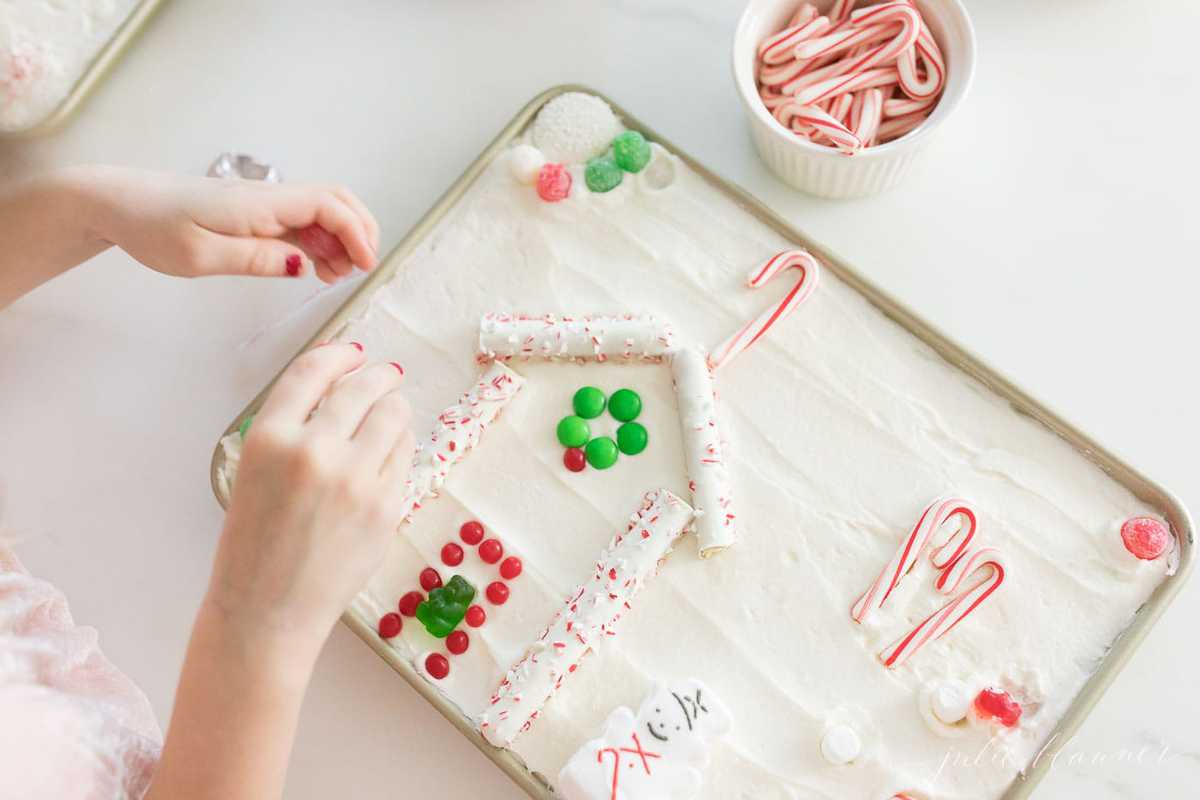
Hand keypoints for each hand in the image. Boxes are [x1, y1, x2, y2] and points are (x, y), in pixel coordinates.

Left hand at [76, 165, 380, 283]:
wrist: (118, 203)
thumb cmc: (152, 228)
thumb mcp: (200, 256)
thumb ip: (256, 260)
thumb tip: (304, 266)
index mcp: (258, 204)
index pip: (328, 205)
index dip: (356, 232)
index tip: (364, 264)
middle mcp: (267, 198)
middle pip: (336, 200)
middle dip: (360, 231)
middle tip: (361, 268)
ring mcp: (263, 204)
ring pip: (322, 212)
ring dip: (341, 240)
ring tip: (338, 276)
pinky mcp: (255, 213)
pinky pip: (301, 222)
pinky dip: (320, 243)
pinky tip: (317, 268)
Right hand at [210, 342, 413, 652]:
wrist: (267, 612)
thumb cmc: (253, 544)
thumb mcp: (254, 473)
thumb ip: (293, 432)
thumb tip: (342, 391)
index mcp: (269, 439)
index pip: (312, 372)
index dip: (338, 355)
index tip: (354, 352)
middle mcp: (313, 451)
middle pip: (362, 388)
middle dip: (379, 375)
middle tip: (387, 374)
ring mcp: (355, 480)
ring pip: (393, 417)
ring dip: (395, 408)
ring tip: (391, 411)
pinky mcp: (385, 507)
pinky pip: (404, 457)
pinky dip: (400, 447)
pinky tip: (392, 450)